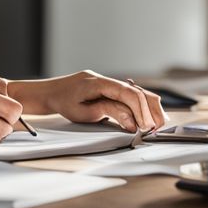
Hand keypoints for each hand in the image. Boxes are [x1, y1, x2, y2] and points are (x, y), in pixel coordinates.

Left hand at [15, 71, 164, 132]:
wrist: (48, 93)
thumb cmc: (61, 102)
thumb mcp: (82, 112)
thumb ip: (108, 112)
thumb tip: (131, 121)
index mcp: (98, 82)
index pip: (128, 93)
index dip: (141, 110)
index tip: (147, 126)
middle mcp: (106, 79)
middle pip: (137, 91)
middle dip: (151, 109)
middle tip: (158, 127)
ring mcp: (108, 82)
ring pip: (136, 92)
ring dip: (148, 107)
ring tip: (157, 124)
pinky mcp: (108, 89)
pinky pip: (128, 95)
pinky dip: (140, 105)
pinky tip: (147, 116)